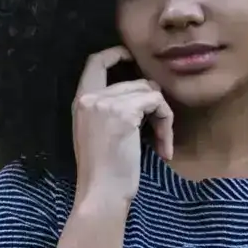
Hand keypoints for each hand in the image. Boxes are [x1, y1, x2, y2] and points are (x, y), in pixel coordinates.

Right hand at [73, 46, 173, 202]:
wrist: (101, 194)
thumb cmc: (104, 174)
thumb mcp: (99, 135)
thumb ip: (111, 111)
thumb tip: (145, 95)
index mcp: (81, 103)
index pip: (94, 63)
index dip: (115, 53)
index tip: (132, 58)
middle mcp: (90, 98)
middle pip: (136, 83)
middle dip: (154, 106)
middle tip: (159, 136)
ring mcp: (106, 103)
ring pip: (150, 92)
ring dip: (163, 118)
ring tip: (161, 144)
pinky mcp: (124, 112)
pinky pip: (157, 103)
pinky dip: (166, 124)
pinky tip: (163, 148)